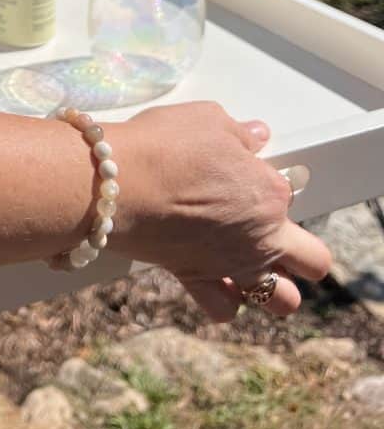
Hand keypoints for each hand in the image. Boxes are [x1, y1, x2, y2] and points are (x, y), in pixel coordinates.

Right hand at [109, 101, 330, 320]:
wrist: (116, 184)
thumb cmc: (164, 145)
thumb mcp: (208, 119)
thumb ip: (240, 133)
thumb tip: (255, 136)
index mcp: (271, 193)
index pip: (288, 192)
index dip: (264, 178)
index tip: (239, 167)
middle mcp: (261, 237)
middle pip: (312, 261)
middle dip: (301, 251)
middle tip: (269, 230)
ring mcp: (231, 265)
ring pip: (282, 300)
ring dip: (273, 285)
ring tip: (249, 264)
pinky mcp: (195, 280)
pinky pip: (224, 309)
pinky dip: (224, 299)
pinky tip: (213, 278)